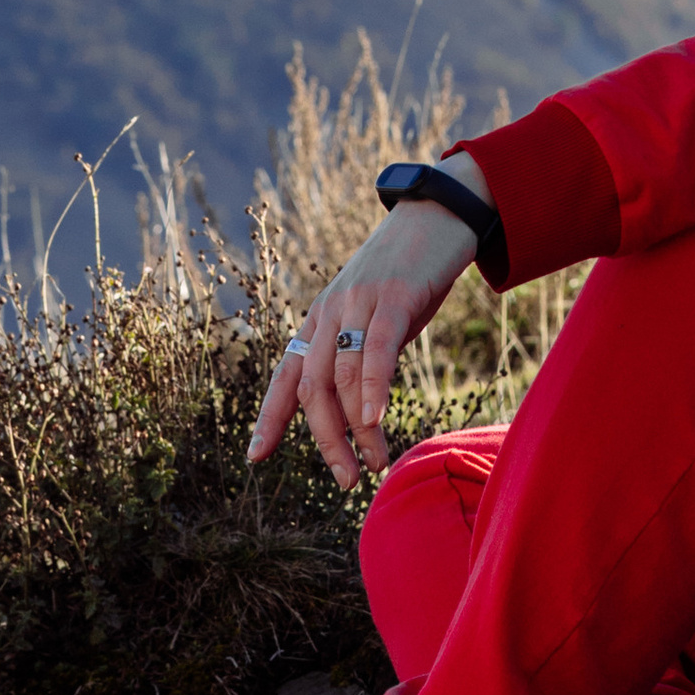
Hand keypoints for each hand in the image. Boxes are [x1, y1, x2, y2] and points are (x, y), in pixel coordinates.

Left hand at [248, 160, 491, 486]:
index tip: (255, 457)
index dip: (270, 417)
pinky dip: (372, 388)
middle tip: (346, 480)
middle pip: (313, 387)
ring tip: (376, 464)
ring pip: (344, 377)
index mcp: (322, 319)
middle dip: (326, 441)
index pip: (288, 374)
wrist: (439, 213)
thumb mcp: (378, 318)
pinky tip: (374, 420)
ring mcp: (359, 302)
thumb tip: (360, 407)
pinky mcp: (394, 296)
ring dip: (359, 430)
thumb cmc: (411, 272)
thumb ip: (364, 354)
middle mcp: (331, 311)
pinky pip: (376, 349)